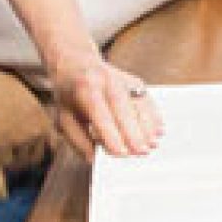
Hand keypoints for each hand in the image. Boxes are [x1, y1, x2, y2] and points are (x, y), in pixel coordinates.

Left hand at [48, 55, 162, 161]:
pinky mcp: (134, 80)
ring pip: (138, 101)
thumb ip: (78, 139)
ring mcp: (122, 78)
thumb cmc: (69, 97)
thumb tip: (94, 157)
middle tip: (142, 152)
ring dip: (147, 124)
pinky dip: (154, 114)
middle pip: (122, 105)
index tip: (121, 153)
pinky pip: (147, 98)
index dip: (111, 134)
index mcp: (84, 89)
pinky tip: (158, 129)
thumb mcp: (63, 119)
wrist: (76, 64)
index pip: (100, 113)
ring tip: (152, 144)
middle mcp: (105, 79)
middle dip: (134, 130)